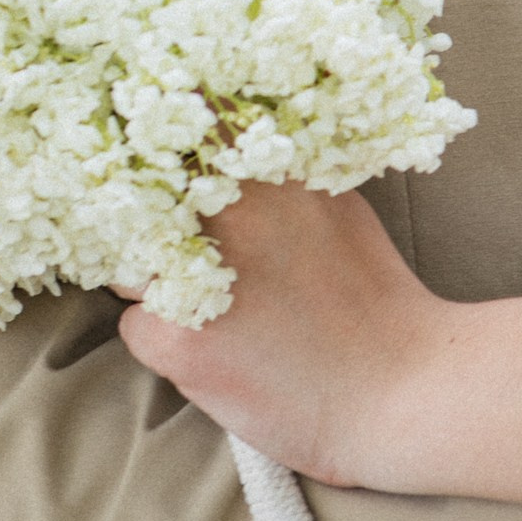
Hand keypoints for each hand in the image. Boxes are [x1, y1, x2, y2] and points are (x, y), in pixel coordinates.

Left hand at [118, 180, 439, 488]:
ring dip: (147, 280)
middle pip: (140, 194)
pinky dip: (160, 339)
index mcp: (267, 172)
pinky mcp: (183, 342)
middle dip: (145, 218)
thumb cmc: (374, 299)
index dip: (163, 148)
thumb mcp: (335, 205)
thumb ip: (278, 177)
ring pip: (124, 262)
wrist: (397, 391)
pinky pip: (134, 326)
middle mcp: (228, 211)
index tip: (159, 162)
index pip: (185, 130)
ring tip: (191, 304)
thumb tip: (232, 156)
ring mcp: (200, 275)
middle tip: (166, 244)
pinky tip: (207, 350)